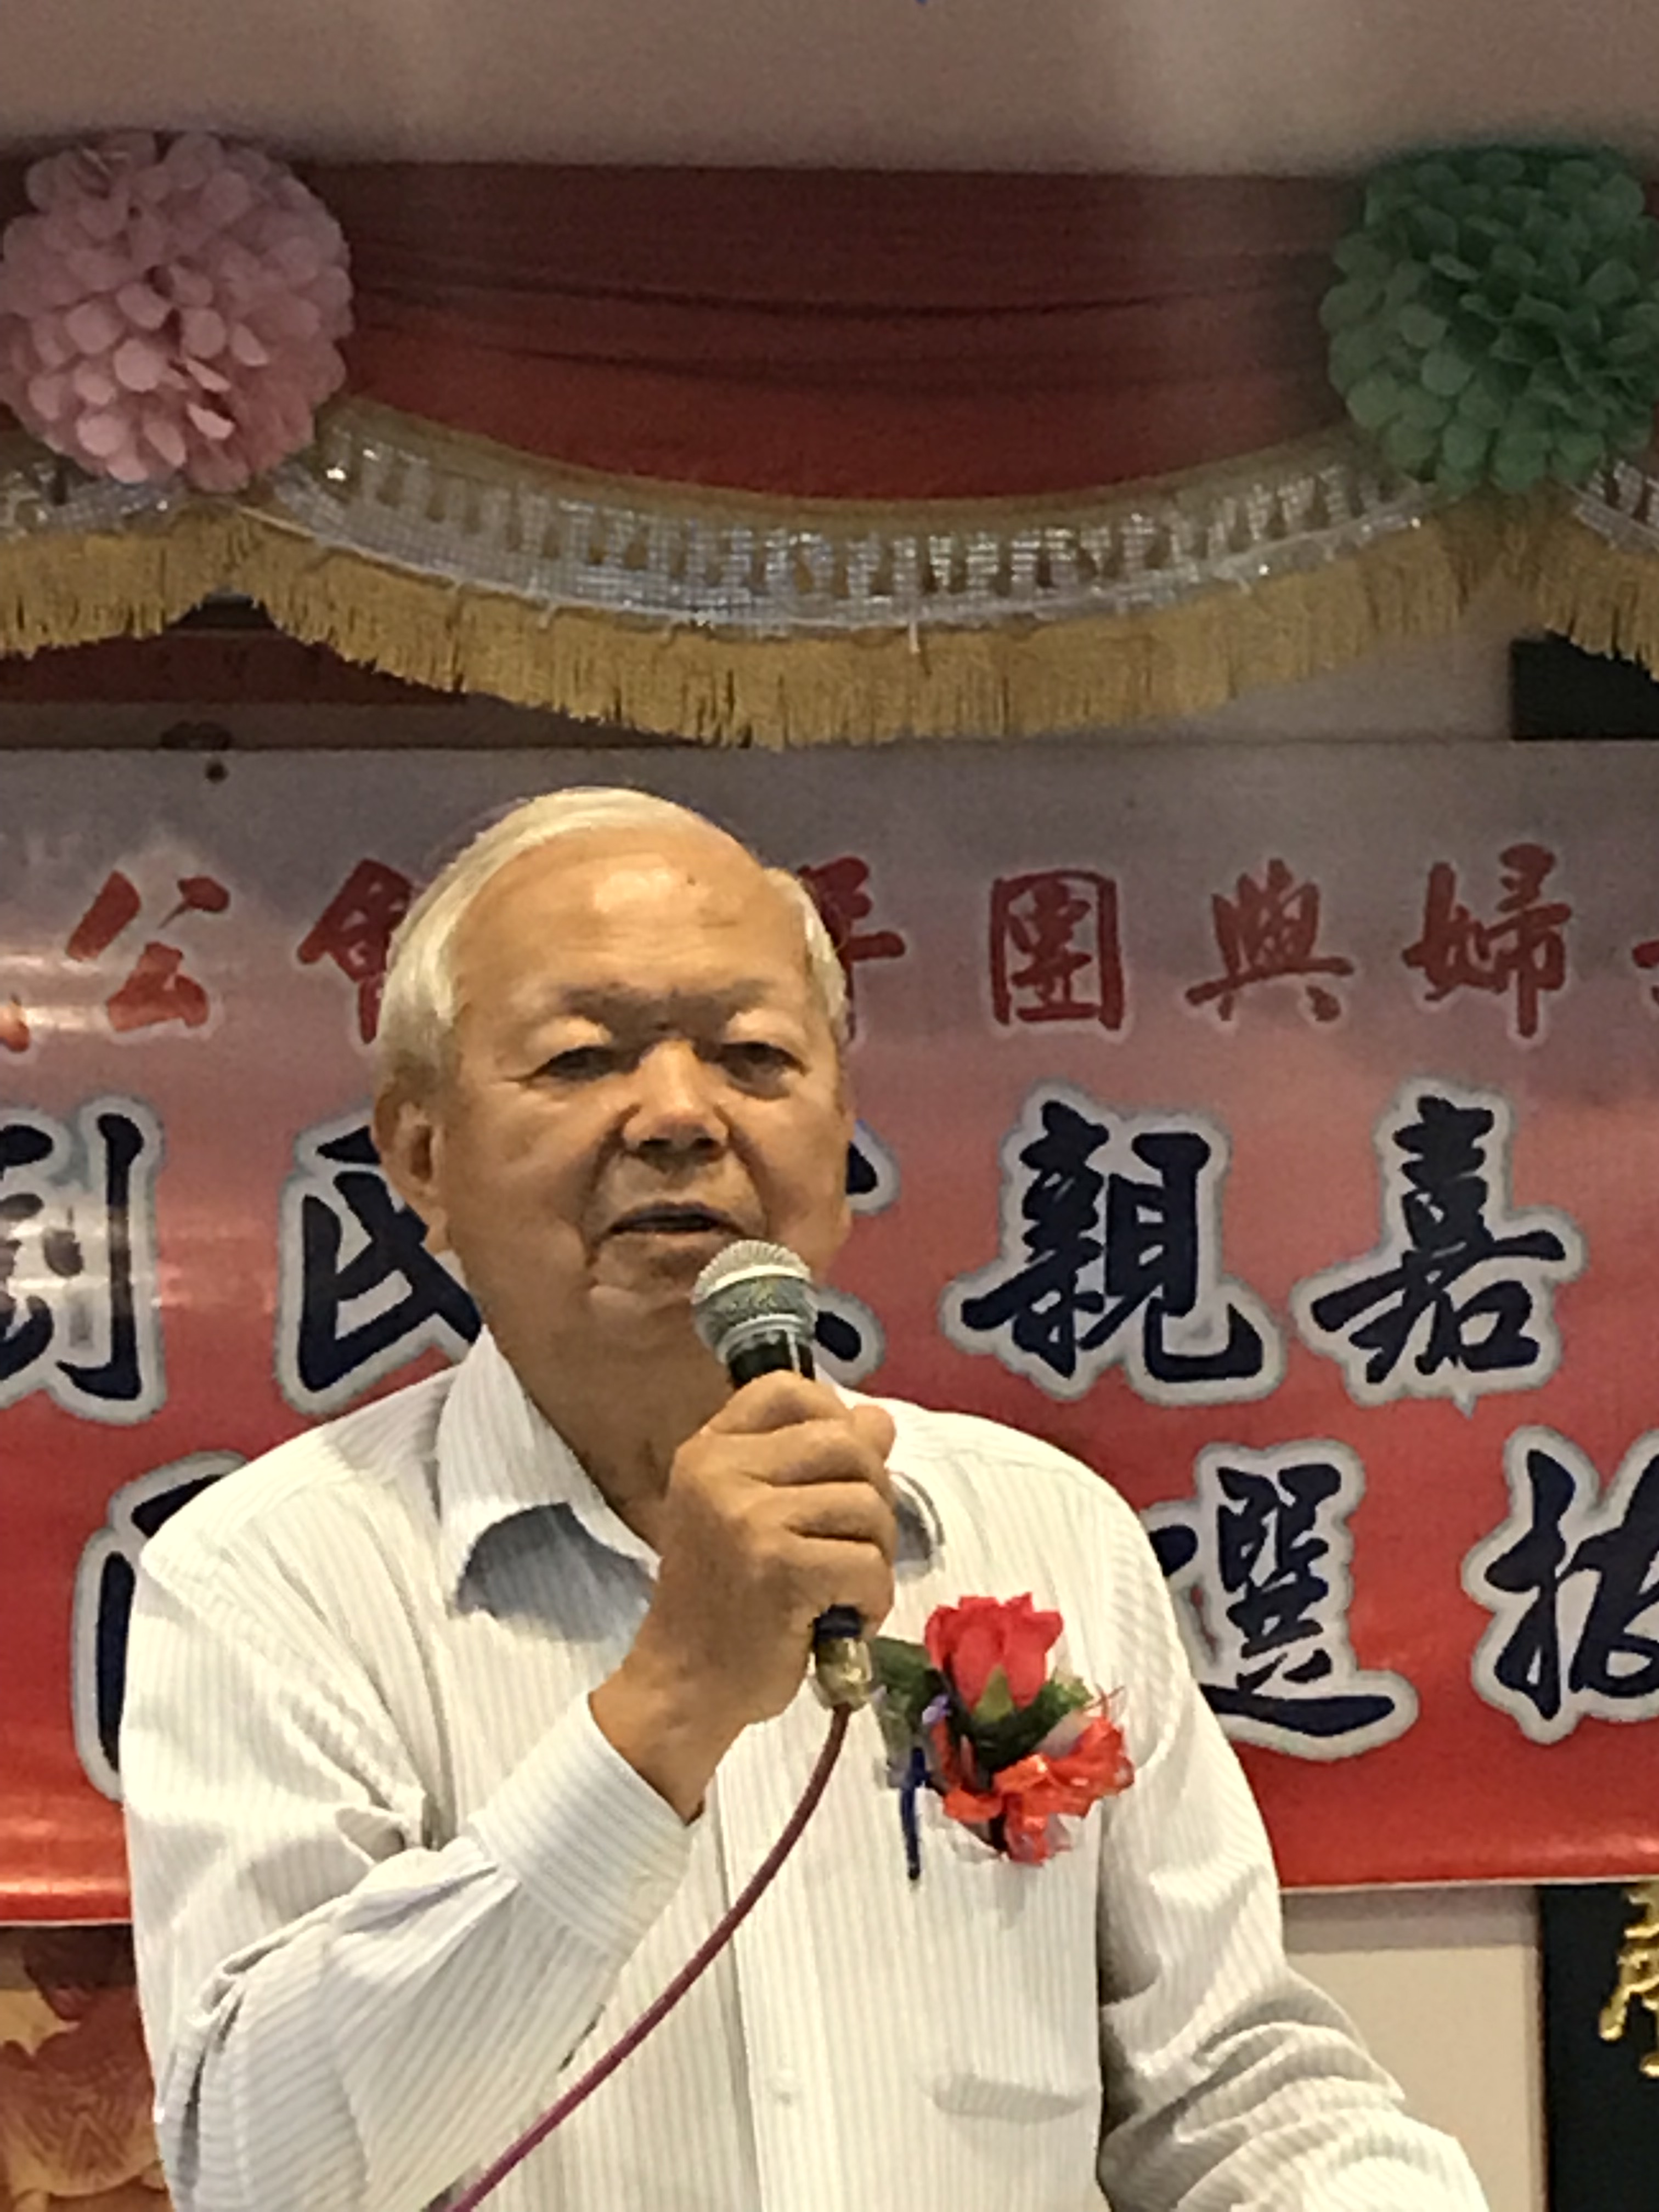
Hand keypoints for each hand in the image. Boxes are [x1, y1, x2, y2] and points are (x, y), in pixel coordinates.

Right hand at [592, 1375, 896, 1814]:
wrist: (684, 1684)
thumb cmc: (725, 1600)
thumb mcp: (754, 1513)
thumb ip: (811, 1462)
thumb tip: (879, 1421)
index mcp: (709, 1449)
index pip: (789, 1390)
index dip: (834, 1419)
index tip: (837, 1472)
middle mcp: (722, 1471)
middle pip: (847, 1444)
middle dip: (873, 1496)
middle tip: (854, 1545)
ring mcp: (748, 1517)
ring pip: (867, 1504)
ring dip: (876, 1554)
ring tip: (845, 1588)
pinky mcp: (780, 1568)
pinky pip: (869, 1562)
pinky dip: (873, 1597)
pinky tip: (845, 1619)